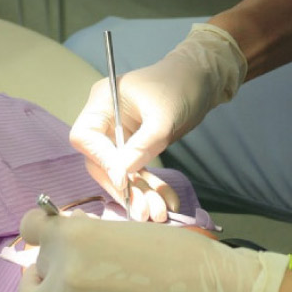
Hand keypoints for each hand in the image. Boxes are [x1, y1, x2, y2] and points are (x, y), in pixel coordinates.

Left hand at [0, 209, 288, 291]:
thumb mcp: (126, 229)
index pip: (32, 226)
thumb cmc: (178, 255)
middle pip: (36, 264)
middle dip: (52, 266)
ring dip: (42, 291)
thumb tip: (72, 248)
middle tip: (83, 275)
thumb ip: (90, 238)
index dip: (42, 232)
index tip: (50, 239)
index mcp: (74, 231)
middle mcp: (60, 263)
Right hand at [69, 23, 246, 218]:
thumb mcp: (163, 116)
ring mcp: (119, 135)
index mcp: (102, 102)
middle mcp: (105, 120)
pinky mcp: (135, 146)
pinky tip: (166, 201)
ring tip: (157, 213)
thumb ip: (141, 146)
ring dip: (138, 193)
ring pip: (120, 172)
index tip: (123, 180)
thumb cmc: (181, 85)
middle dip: (123, 187)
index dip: (101, 160)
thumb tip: (120, 176)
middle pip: (100, 161)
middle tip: (143, 210)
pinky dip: (151, 187)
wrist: (205, 78)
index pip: (86, 137)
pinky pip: (137, 171)